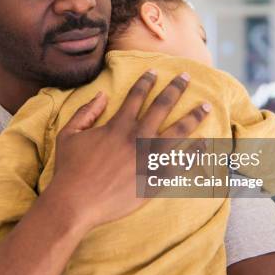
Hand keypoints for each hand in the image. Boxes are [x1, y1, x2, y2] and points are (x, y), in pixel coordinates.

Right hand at [47, 70, 210, 230]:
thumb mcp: (69, 134)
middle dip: (175, 89)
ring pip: (177, 133)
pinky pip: (179, 164)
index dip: (146, 82)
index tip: (155, 71)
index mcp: (117, 126)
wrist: (75, 203)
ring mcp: (148, 160)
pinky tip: (203, 145)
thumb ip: (86, 111)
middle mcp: (136, 138)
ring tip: (205, 107)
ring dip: (192, 118)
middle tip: (186, 77)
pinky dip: (192, 155)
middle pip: (162, 107)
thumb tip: (102, 94)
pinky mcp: (153, 181)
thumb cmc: (70, 169)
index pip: (136, 96)